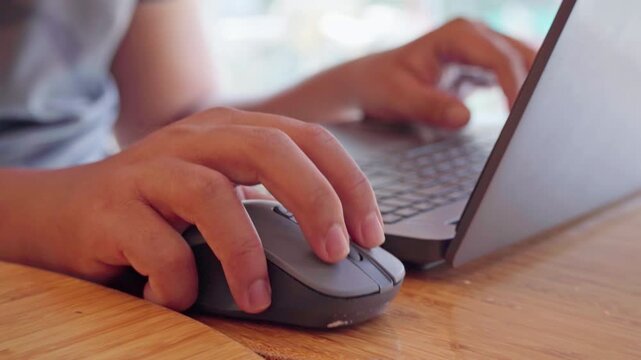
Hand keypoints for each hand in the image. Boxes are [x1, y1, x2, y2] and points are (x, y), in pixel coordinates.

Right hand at [2, 108, 382, 312]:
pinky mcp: (113, 206)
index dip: (347, 183)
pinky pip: (160, 246)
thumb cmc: (158, 208)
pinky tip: (176, 295)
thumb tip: (336, 246)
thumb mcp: (221, 191)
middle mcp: (195, 140)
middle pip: (270, 149)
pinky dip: (179, 281)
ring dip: (245, 254)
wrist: (65, 212)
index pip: (308, 139)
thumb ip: (268, 205)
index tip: (369, 232)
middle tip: (335, 252)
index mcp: (231, 132)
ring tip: (257, 297)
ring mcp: (152, 169)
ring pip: (213, 195)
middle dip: (316, 200)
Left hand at [343, 18, 535, 127]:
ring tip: (540, 122)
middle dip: (535, 86)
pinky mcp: (482, 67)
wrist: (371, 82)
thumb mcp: (399, 97)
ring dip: (534, 90)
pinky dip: (523, 94)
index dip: (515, 87)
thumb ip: (431, 107)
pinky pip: (513, 77)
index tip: (519, 116)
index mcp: (457, 35)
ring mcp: (481, 50)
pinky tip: (528, 117)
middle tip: (542, 122)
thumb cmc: (381, 84)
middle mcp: (474, 36)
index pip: (500, 58)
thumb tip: (464, 117)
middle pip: (521, 57)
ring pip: (523, 65)